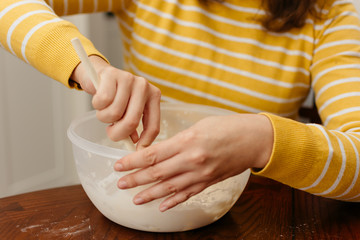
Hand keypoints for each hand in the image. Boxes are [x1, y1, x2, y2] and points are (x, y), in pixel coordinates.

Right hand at [71, 56, 160, 147]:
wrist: (99, 74)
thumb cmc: (116, 96)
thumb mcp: (129, 110)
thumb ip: (134, 125)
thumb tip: (136, 144)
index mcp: (153, 96)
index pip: (153, 126)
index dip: (144, 142)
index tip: (136, 151)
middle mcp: (144, 86)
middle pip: (132, 122)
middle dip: (118, 134)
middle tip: (111, 132)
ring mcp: (128, 78)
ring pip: (115, 113)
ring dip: (104, 118)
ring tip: (104, 111)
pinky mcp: (111, 74)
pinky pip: (103, 102)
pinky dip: (97, 106)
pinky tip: (99, 100)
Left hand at [114, 114, 272, 210]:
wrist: (254, 140)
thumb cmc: (227, 127)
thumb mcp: (199, 126)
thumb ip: (178, 140)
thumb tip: (159, 151)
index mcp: (187, 141)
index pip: (153, 154)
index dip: (133, 161)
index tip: (119, 165)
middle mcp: (192, 161)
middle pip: (157, 173)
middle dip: (135, 179)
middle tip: (120, 183)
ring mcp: (201, 175)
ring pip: (169, 188)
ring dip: (150, 194)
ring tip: (135, 198)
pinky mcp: (209, 183)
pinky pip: (187, 194)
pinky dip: (173, 201)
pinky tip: (162, 206)